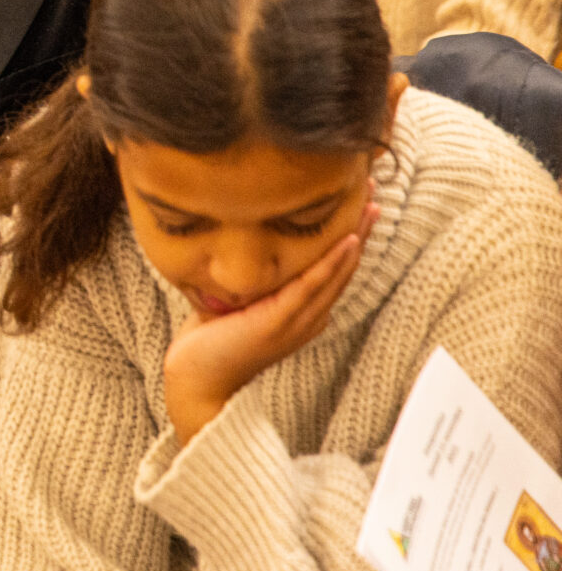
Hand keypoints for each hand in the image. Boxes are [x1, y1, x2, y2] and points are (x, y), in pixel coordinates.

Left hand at [163, 200, 377, 446]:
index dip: (349, 235)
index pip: (333, 268)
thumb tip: (240, 234)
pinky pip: (311, 287)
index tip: (357, 201)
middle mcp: (308, 316)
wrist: (197, 378)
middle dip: (360, 228)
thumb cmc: (211, 338)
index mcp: (302, 311)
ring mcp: (297, 321)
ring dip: (354, 238)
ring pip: (335, 274)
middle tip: (373, 192)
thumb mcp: (237, 296)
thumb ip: (251, 274)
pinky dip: (331, 263)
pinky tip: (347, 240)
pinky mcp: (279, 323)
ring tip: (369, 207)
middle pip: (343, 266)